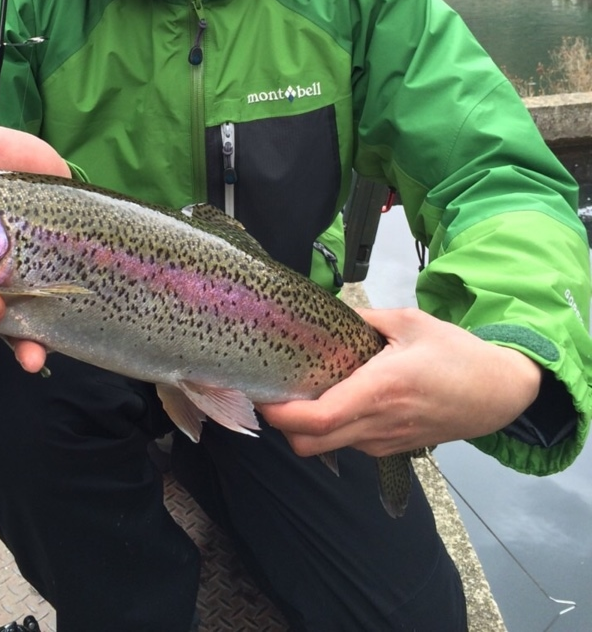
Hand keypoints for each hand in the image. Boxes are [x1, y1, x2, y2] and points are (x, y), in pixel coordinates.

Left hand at [258, 307, 542, 456]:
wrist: (500, 392)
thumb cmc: (457, 354)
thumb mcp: (411, 322)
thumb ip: (366, 319)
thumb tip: (331, 312)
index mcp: (379, 391)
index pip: (317, 419)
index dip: (281, 414)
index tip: (261, 394)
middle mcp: (377, 425)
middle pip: (311, 445)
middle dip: (284, 425)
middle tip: (274, 391)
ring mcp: (385, 443)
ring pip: (329, 447)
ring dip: (307, 427)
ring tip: (303, 390)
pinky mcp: (394, 449)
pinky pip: (350, 444)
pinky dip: (332, 429)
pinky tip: (336, 398)